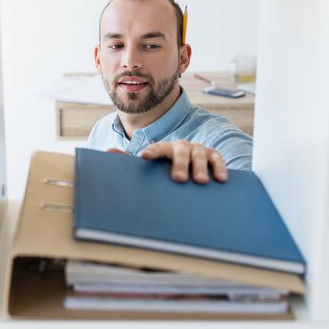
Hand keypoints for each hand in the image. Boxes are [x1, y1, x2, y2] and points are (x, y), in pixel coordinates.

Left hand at [107, 141, 227, 183]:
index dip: (151, 151)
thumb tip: (107, 152)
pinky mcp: (213, 155)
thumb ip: (129, 160)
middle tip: (178, 179)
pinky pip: (217, 159)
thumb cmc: (165, 167)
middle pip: (179, 152)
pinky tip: (220, 179)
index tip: (144, 157)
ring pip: (199, 155)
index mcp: (164, 148)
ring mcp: (198, 150)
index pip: (156, 148)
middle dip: (179, 164)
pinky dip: (219, 168)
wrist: (189, 163)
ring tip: (199, 181)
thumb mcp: (150, 165)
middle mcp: (181, 146)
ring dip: (199, 168)